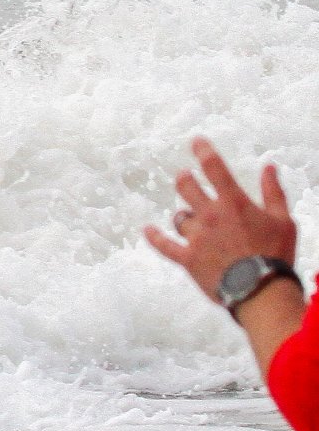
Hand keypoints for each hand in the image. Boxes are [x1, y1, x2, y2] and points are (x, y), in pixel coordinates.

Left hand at [144, 136, 297, 303]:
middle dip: (185, 180)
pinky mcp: (187, 258)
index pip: (214, 168)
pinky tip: (147, 230)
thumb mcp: (284, 220)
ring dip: (185, 217)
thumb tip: (269, 167)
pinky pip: (164, 245)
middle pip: (186, 187)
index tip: (196, 141)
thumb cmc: (276, 254)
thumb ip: (273, 191)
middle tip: (185, 178)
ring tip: (193, 221)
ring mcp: (196, 237)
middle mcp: (210, 215)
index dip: (203, 151)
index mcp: (233, 203)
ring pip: (179, 218)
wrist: (261, 289)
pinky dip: (155, 238)